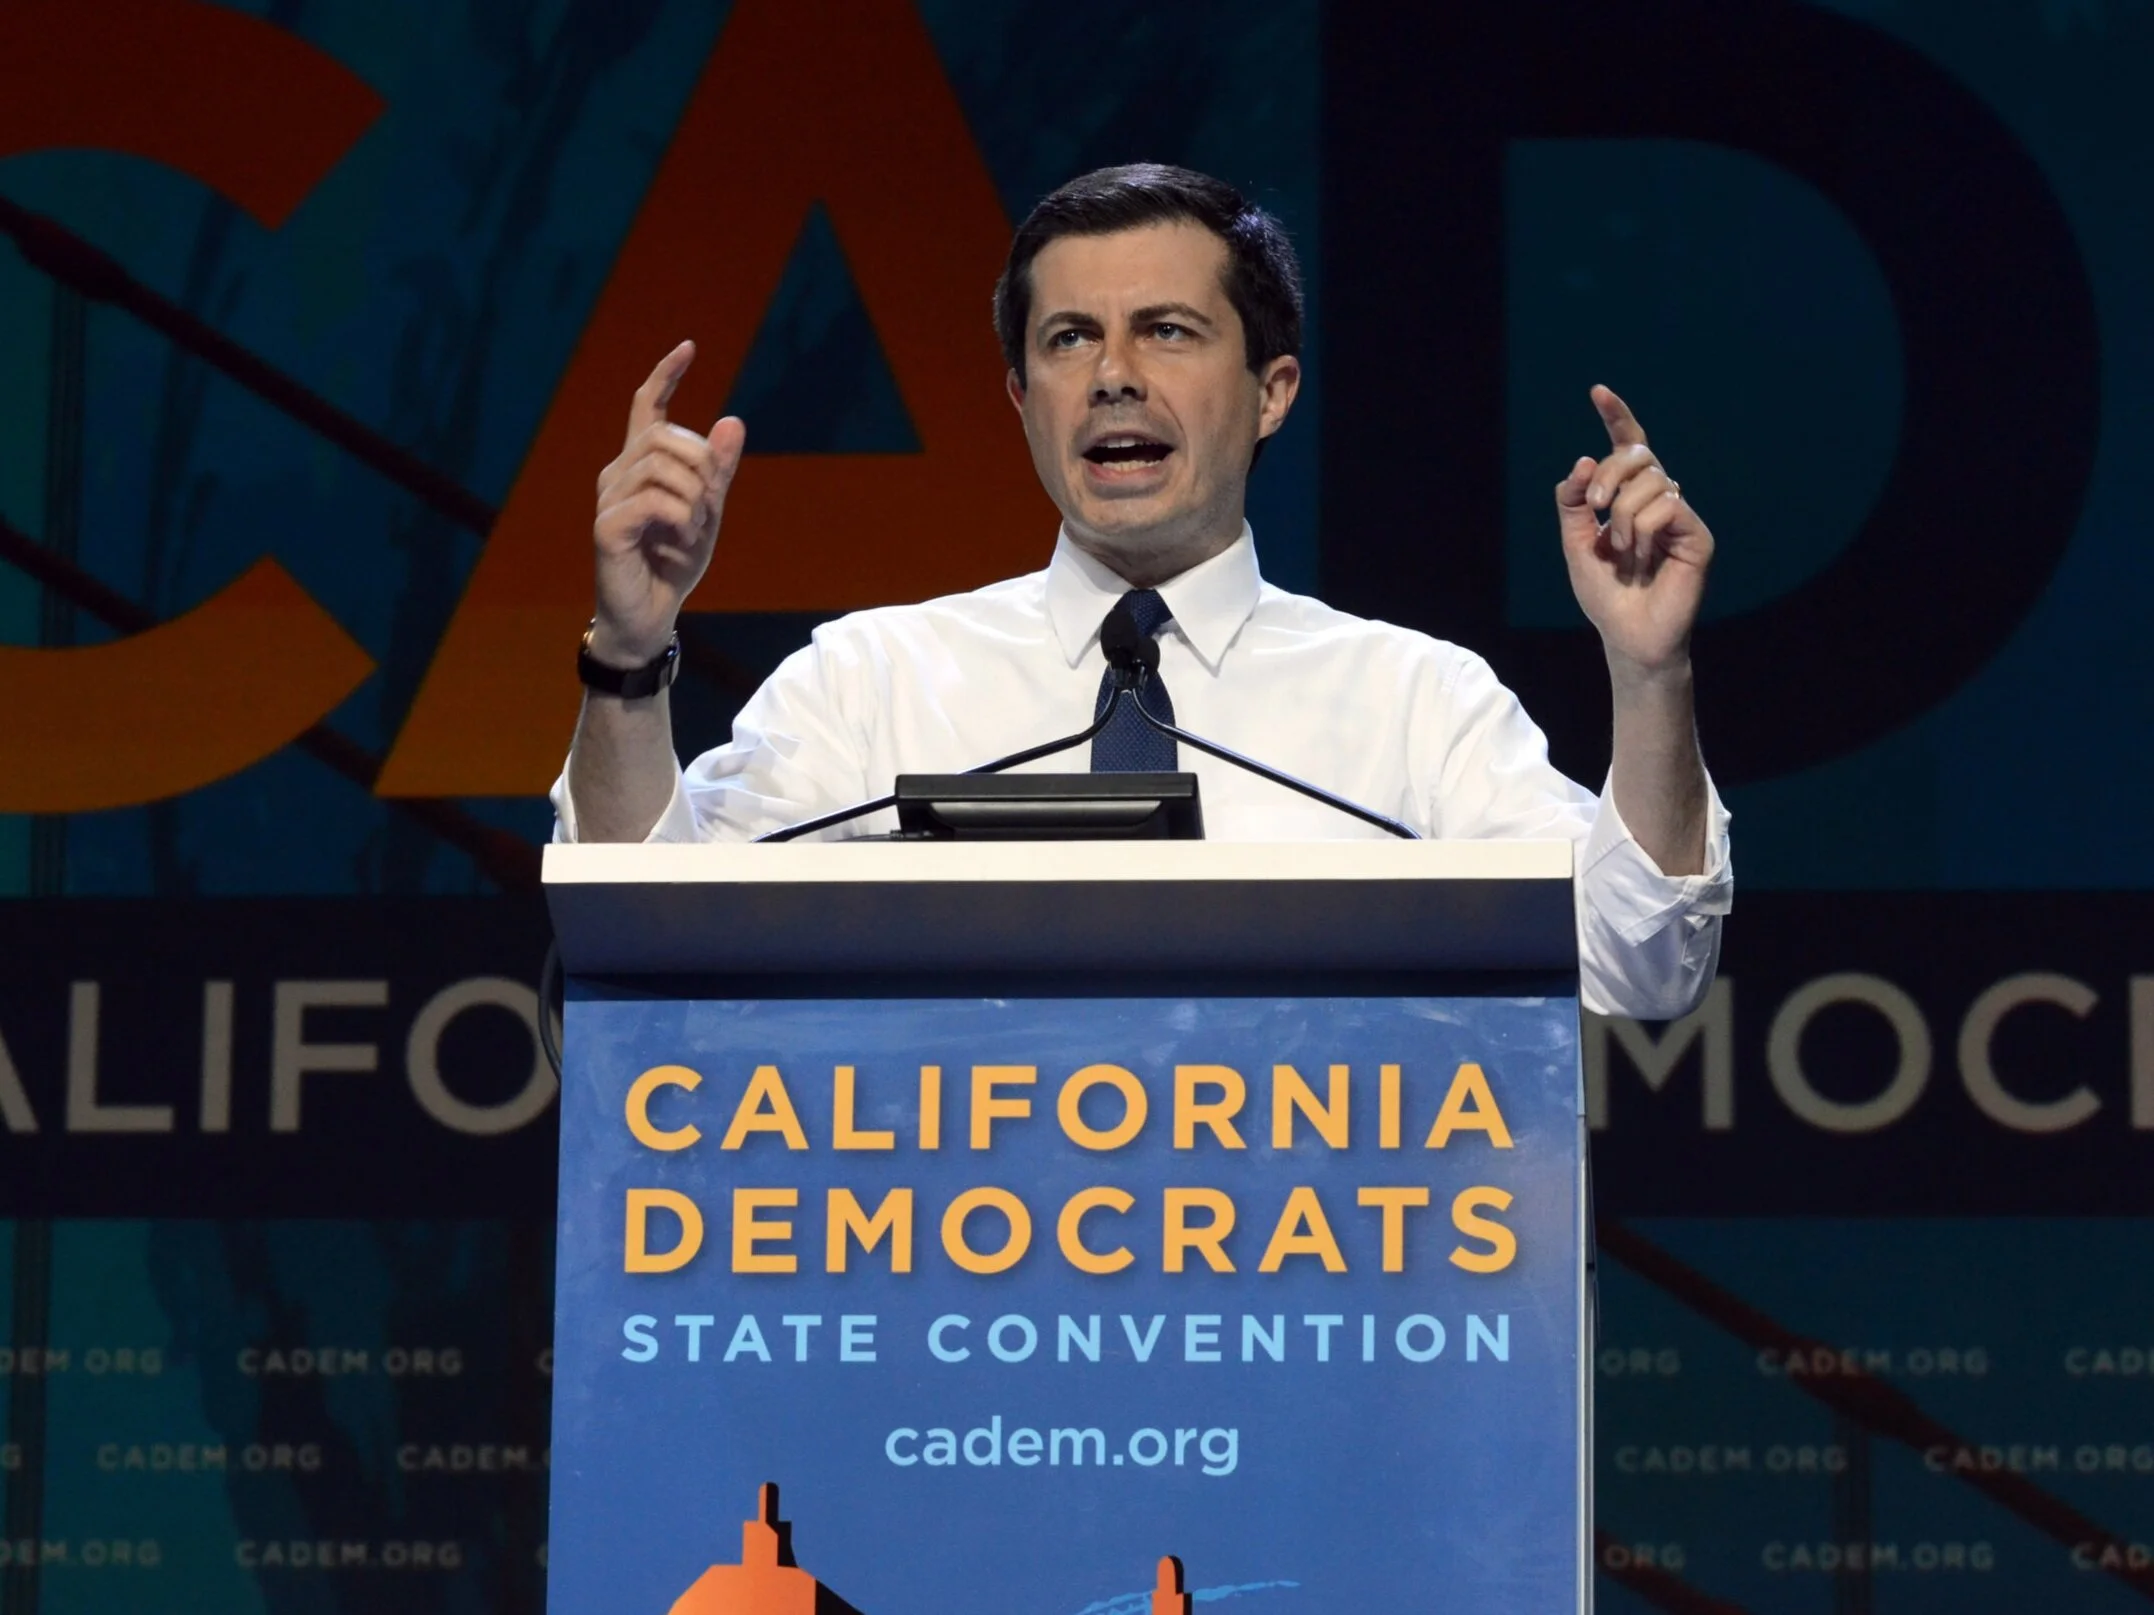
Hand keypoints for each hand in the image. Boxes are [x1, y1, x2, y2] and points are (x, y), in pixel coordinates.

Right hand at [590, 341, 746, 665]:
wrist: (649, 614)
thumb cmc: (672, 563)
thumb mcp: (707, 512)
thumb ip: (718, 471)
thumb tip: (733, 420)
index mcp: (639, 465)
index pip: (646, 407)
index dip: (665, 376)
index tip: (688, 348)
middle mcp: (618, 474)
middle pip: (664, 437)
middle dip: (701, 464)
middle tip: (710, 504)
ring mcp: (608, 499)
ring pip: (660, 467)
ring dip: (694, 496)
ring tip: (695, 528)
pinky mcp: (606, 528)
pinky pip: (654, 502)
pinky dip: (681, 518)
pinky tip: (682, 538)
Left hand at [1553, 385, 1712, 677]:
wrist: (1628, 636)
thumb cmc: (1605, 594)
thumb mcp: (1575, 544)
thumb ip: (1573, 502)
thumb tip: (1583, 459)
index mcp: (1630, 498)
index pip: (1629, 447)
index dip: (1617, 418)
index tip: (1597, 391)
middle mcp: (1659, 499)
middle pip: (1639, 455)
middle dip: (1609, 473)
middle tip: (1595, 505)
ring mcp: (1681, 515)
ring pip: (1650, 481)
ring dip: (1622, 517)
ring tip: (1622, 552)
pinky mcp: (1698, 534)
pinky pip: (1667, 506)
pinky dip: (1642, 531)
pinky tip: (1642, 558)